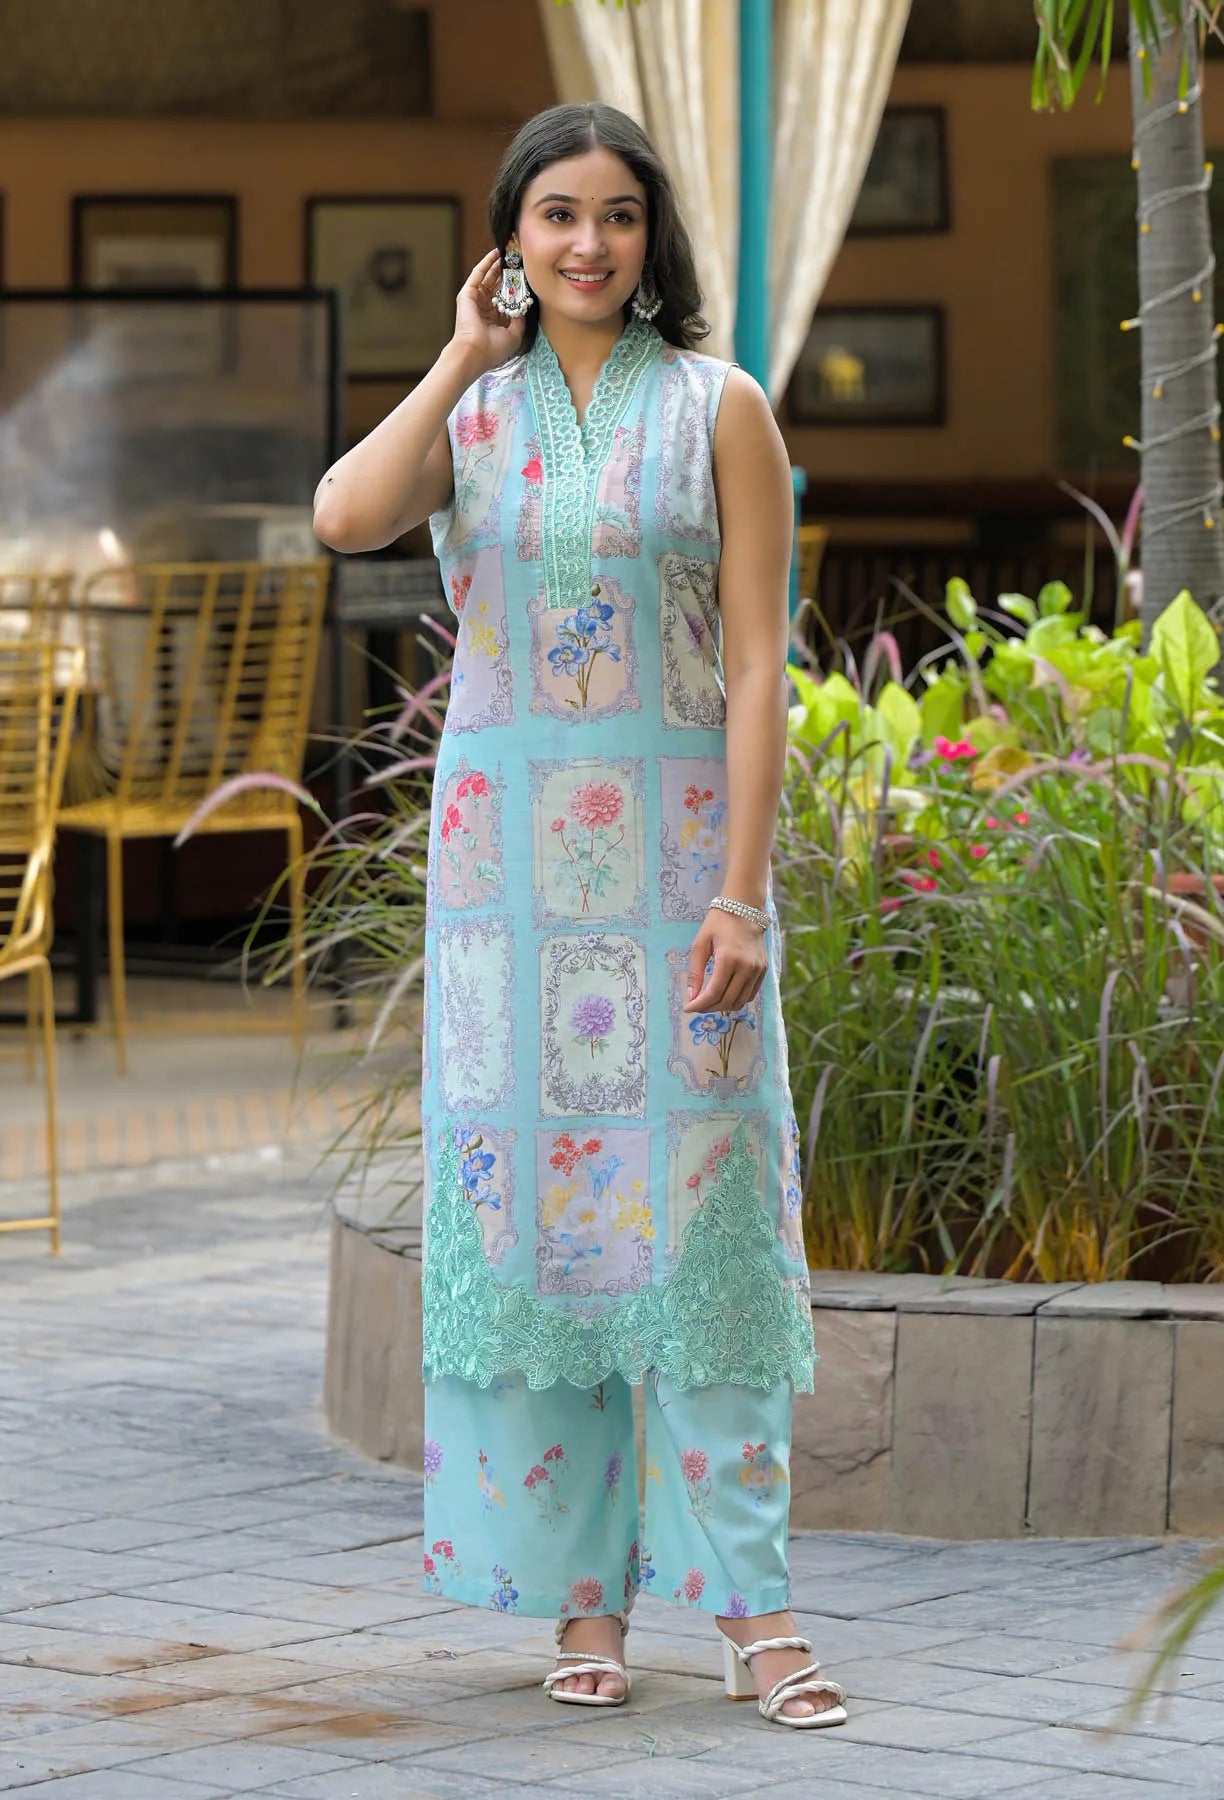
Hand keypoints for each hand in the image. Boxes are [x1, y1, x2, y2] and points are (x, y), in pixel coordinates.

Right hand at [451, 249, 527, 375]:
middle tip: (518, 260)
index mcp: (494, 319)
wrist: (475, 352)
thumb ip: (520, 320)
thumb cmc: (493, 349)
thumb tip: (525, 306)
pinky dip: (486, 263)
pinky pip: (478, 274)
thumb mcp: (514, 335)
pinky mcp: (467, 294)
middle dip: (508, 273)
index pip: (506, 298)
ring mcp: (475, 300)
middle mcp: (484, 308)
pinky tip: (495, 253)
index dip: (515, 287)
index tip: (526, 277)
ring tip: (510, 253)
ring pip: (488, 277)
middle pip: (497, 285)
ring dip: (498, 265)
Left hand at [684, 907, 767, 1013]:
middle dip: (708, 1007)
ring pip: (740, 1001)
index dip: (699, 1004)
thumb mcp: (700, 944)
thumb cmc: (718, 923)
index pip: (714, 992)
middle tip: (696, 1005)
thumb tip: (691, 996)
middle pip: (727, 1000)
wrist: (745, 908)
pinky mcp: (763, 970)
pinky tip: (724, 995)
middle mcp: (747, 967)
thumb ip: (695, 972)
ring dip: (722, 1006)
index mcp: (729, 959)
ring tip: (708, 1002)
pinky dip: (736, 1000)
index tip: (687, 1008)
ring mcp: (758, 970)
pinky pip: (750, 995)